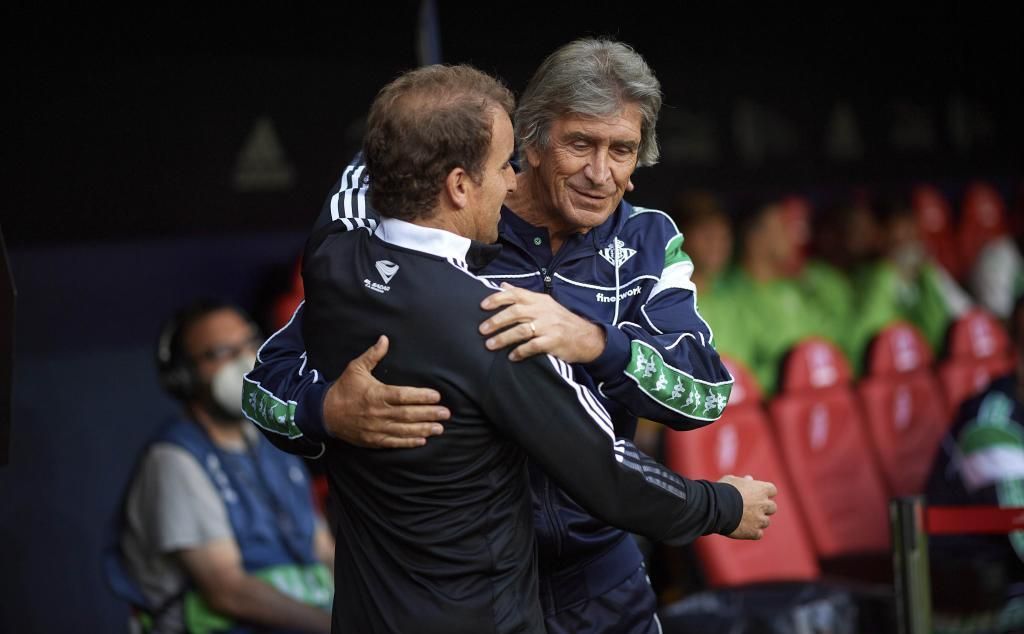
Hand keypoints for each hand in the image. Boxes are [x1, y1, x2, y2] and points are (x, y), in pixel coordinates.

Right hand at [323, 336, 448, 447]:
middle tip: (446, 413)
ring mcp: (376, 428)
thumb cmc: (343, 389)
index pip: (403, 396)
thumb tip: (385, 339)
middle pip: (408, 414)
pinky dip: (409, 442)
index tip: (436, 396)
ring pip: (404, 430)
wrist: (324, 414)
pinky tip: (422, 440)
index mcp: (376, 394)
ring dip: (424, 429)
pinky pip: (394, 442)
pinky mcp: (373, 440)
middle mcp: (378, 413)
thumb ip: (373, 355)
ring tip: (440, 428)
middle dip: (429, 414)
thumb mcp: (355, 368)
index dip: (421, 396)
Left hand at [479, 283, 605, 362]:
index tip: (482, 306)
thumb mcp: (544, 304)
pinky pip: (533, 346)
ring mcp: (549, 326)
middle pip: (515, 312)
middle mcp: (543, 311)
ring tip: (490, 345)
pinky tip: (511, 357)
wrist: (586, 337)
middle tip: (482, 330)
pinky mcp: (553, 341)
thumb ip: (523, 296)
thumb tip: (502, 285)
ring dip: (503, 338)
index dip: (497, 298)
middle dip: (496, 321)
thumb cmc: (561, 321)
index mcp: (539, 300)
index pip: (516, 294)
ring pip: (521, 330)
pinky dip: (520, 352)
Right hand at [719, 474, 777, 539]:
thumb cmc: (722, 490)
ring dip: (758, 521)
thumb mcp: (732, 480)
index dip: (764, 493)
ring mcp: (760, 519)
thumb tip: (749, 479)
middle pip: (772, 507)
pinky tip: (741, 529)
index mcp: (761, 489)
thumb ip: (743, 481)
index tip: (755, 494)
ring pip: (766, 522)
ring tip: (743, 519)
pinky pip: (758, 533)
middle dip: (764, 508)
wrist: (715, 508)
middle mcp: (764, 504)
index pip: (772, 490)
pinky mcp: (754, 532)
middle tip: (751, 508)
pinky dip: (752, 532)